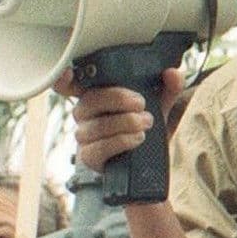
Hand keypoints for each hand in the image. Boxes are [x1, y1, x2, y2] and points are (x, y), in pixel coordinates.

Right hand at [52, 67, 183, 171]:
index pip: (70, 84)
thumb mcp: (160, 104)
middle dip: (117, 99)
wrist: (148, 165)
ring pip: (95, 125)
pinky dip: (120, 141)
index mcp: (96, 94)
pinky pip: (98, 148)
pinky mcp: (89, 157)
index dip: (64, 79)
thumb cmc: (145, 127)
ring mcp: (84, 137)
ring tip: (146, 123)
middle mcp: (85, 114)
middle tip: (141, 103)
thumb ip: (168, 87)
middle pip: (89, 100)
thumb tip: (173, 73)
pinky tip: (137, 139)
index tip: (69, 72)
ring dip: (124, 122)